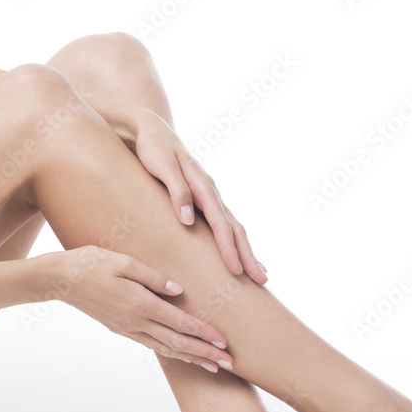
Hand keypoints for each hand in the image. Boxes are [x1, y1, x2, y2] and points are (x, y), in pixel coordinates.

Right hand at [45, 246, 233, 371]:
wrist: (60, 280)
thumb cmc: (92, 263)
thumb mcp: (124, 261)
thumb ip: (153, 277)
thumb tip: (179, 291)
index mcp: (139, 304)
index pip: (180, 324)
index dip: (204, 334)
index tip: (224, 342)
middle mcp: (136, 322)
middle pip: (178, 343)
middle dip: (206, 354)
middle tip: (230, 363)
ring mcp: (128, 329)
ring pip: (167, 349)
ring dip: (192, 358)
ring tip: (214, 366)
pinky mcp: (122, 330)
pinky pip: (154, 345)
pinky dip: (174, 352)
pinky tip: (185, 354)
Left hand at [123, 107, 267, 284]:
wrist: (150, 130)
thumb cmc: (152, 149)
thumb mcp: (161, 166)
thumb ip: (176, 191)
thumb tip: (188, 220)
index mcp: (203, 185)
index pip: (220, 223)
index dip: (228, 248)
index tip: (235, 270)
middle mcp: (212, 192)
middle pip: (235, 228)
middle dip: (248, 255)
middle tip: (262, 280)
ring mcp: (210, 196)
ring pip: (234, 227)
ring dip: (246, 251)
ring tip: (259, 275)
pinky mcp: (204, 200)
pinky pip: (225, 224)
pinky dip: (235, 242)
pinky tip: (240, 255)